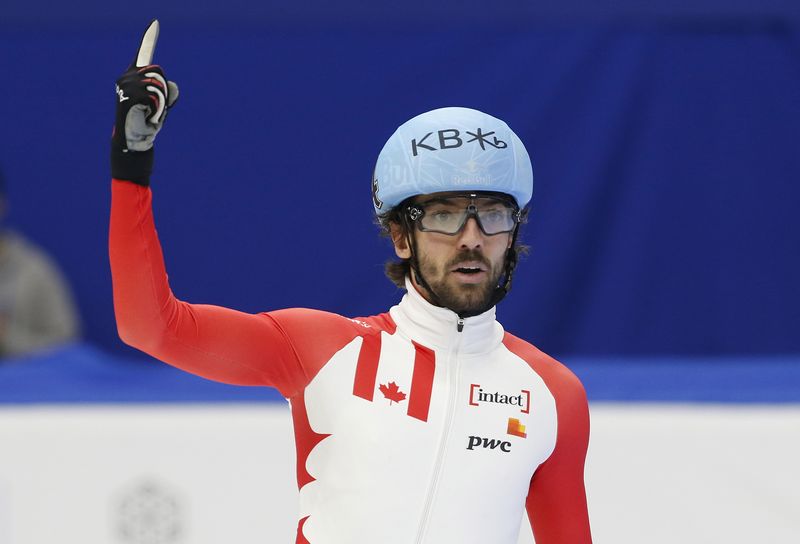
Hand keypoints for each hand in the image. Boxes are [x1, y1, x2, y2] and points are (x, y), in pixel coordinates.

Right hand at [111, 20, 178, 184]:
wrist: (136, 140)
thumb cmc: (149, 122)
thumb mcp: (162, 105)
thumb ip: (168, 92)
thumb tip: (169, 85)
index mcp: (135, 76)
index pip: (144, 54)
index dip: (149, 38)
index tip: (155, 22)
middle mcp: (127, 77)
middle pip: (158, 72)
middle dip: (163, 91)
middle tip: (155, 108)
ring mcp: (124, 85)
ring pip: (157, 85)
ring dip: (161, 103)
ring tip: (151, 114)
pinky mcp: (126, 96)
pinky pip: (153, 97)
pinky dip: (157, 110)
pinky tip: (148, 117)